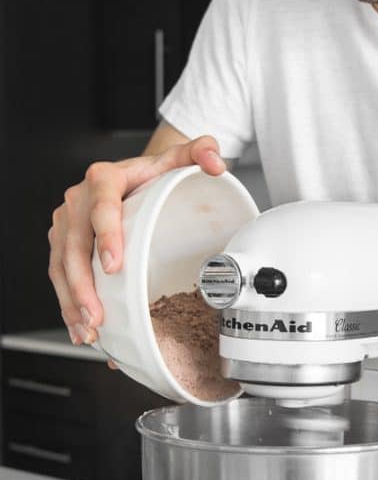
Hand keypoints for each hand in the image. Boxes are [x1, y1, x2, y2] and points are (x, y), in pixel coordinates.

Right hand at [48, 135, 224, 344]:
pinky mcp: (63, 245)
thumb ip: (201, 152)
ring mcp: (67, 225)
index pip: (101, 205)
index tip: (114, 264)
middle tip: (98, 313)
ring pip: (61, 265)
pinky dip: (69, 304)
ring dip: (72, 301)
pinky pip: (60, 276)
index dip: (105, 235)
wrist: (135, 179)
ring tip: (89, 328)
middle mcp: (78, 200)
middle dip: (83, 283)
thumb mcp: (178, 160)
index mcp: (105, 179)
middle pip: (74, 244)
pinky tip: (81, 328)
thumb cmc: (153, 175)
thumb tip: (216, 163)